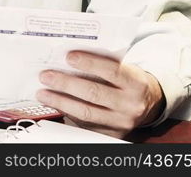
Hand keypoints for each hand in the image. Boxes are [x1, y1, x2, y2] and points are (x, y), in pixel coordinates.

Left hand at [36, 51, 164, 137]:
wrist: (147, 103)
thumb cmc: (128, 80)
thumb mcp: (124, 68)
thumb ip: (103, 62)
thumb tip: (68, 56)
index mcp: (135, 83)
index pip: (111, 71)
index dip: (89, 63)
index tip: (68, 57)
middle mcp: (130, 104)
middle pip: (94, 93)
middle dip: (66, 83)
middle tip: (46, 76)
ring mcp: (121, 122)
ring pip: (86, 113)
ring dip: (60, 102)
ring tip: (43, 93)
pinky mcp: (111, 133)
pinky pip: (85, 125)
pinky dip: (67, 114)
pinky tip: (54, 105)